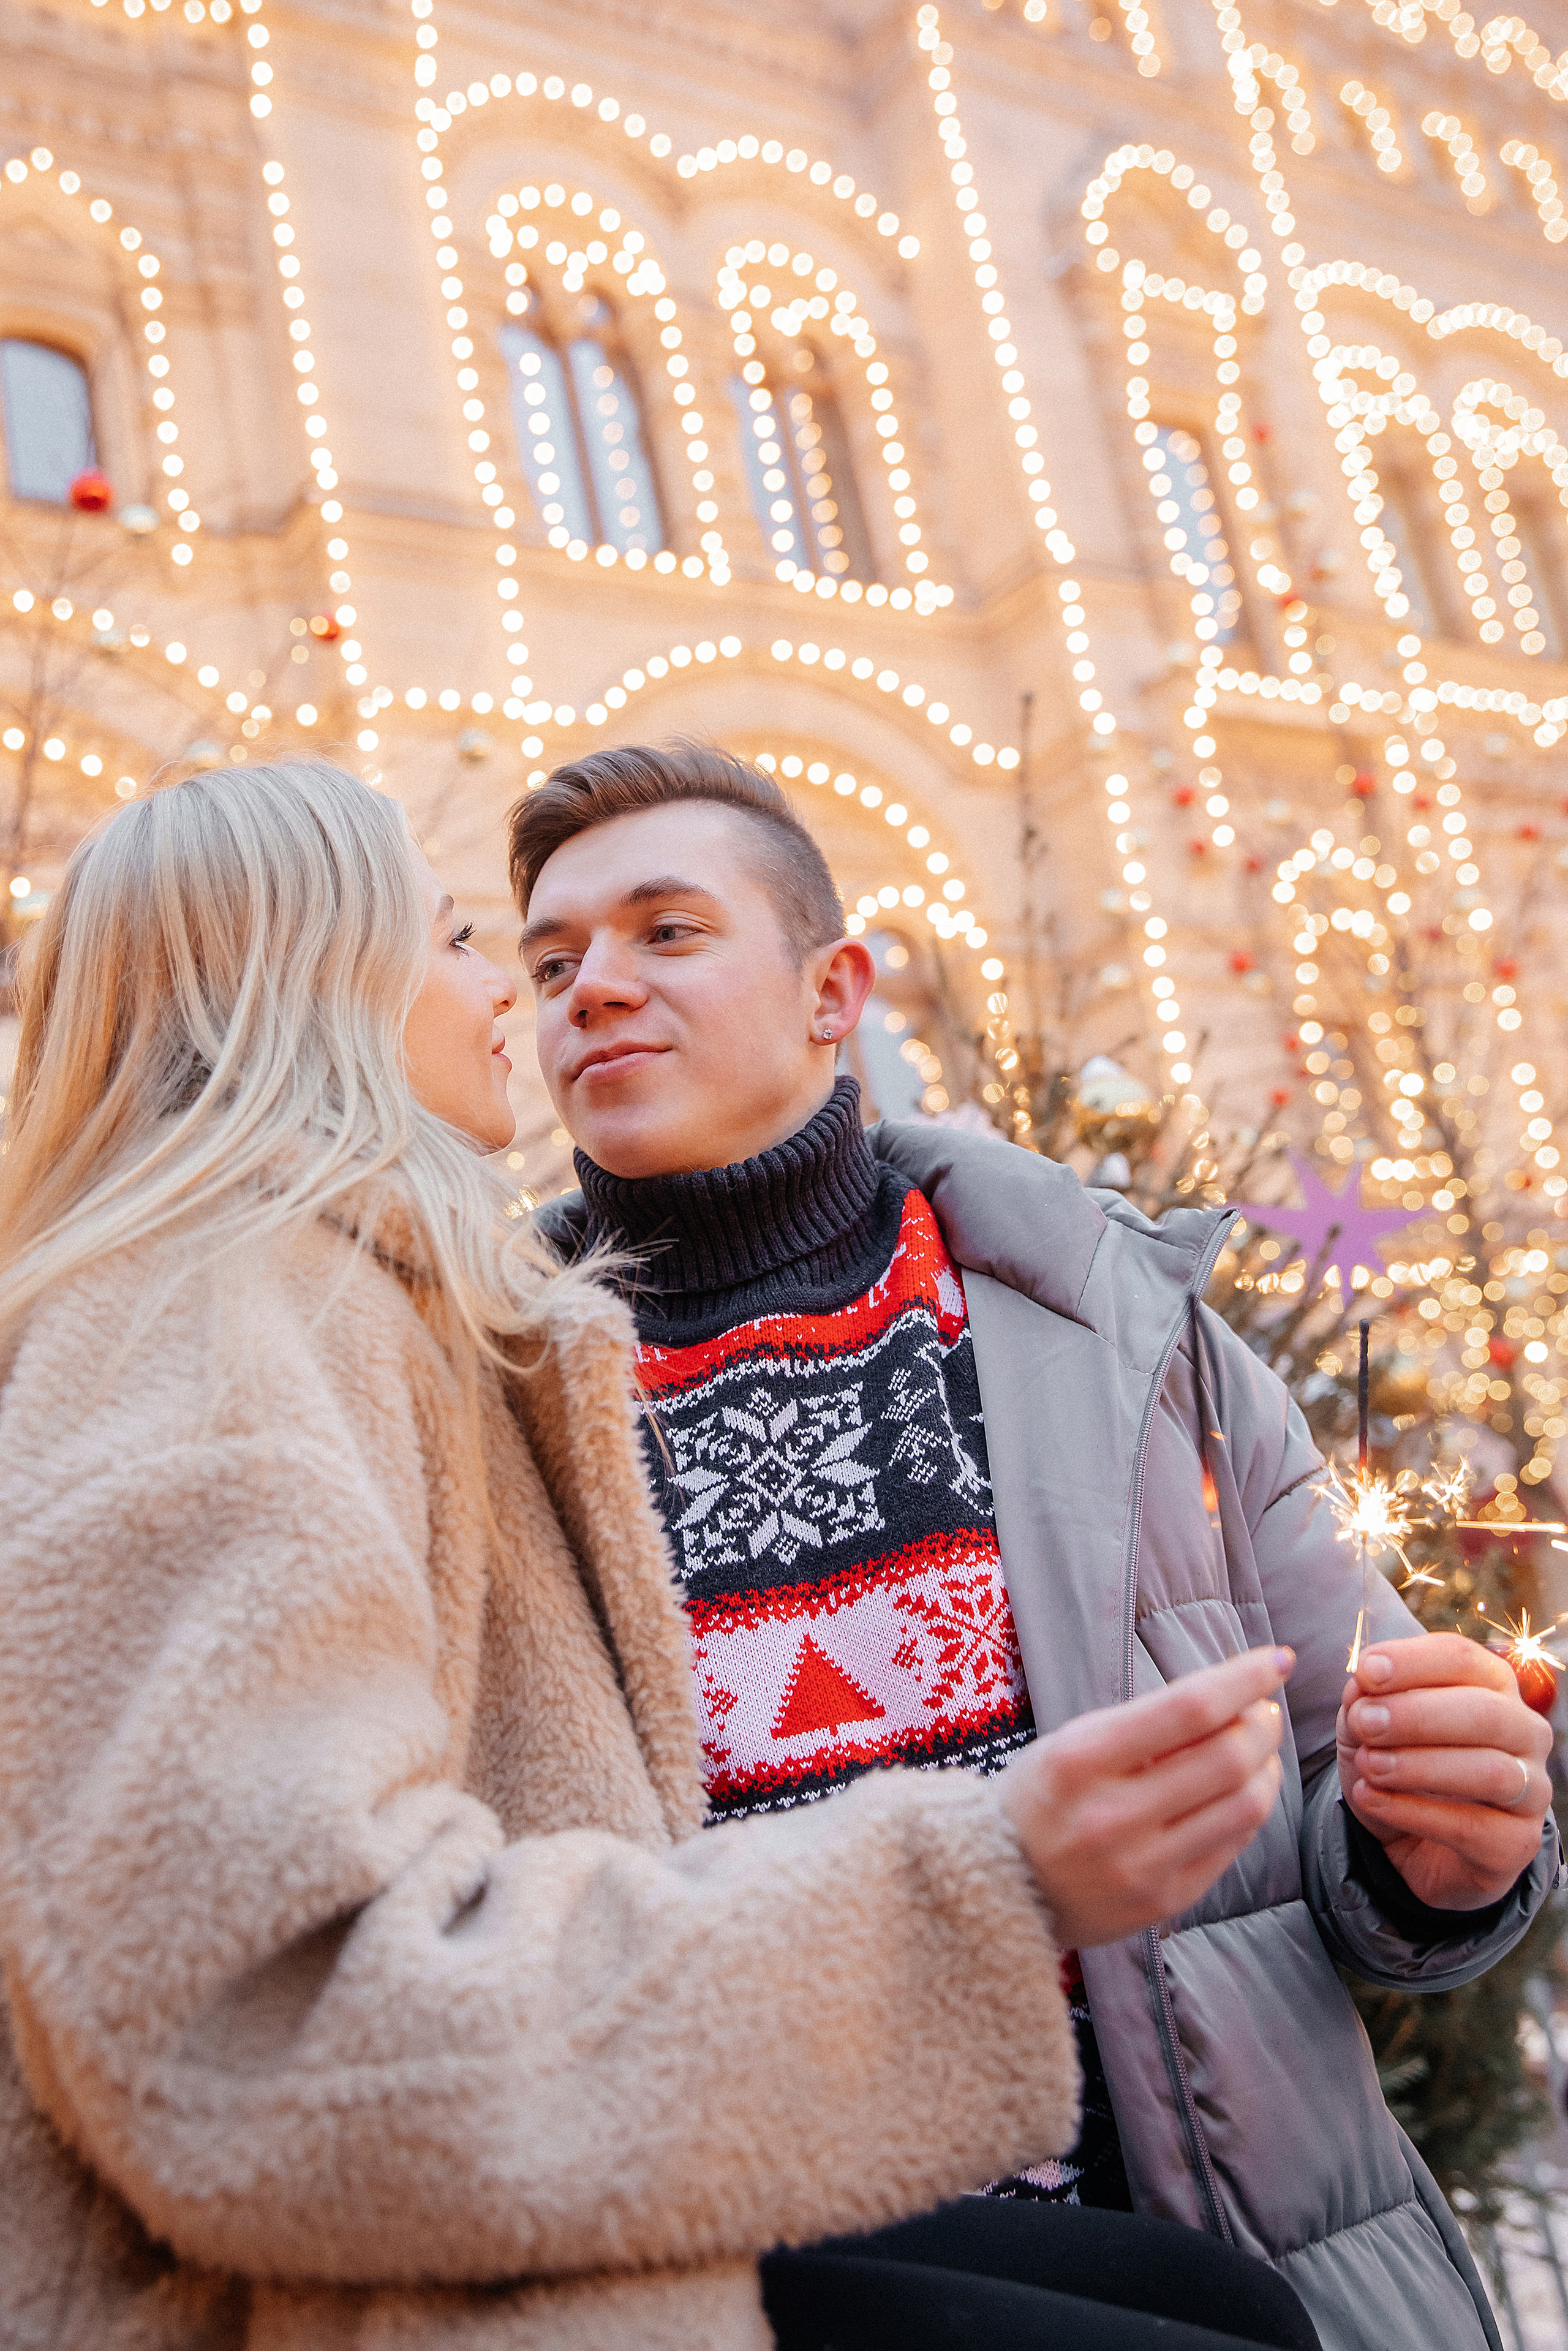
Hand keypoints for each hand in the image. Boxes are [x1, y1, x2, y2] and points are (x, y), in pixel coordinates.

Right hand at [999, 1647, 1290, 1949]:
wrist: (998, 1886)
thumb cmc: (1041, 1797)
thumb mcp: (1072, 1742)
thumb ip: (1147, 1723)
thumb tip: (1236, 1697)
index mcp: (1080, 1760)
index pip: (1187, 1708)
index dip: (1244, 1678)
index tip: (1276, 1659)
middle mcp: (1111, 1817)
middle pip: (1228, 1758)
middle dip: (1262, 1724)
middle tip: (1264, 1708)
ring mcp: (1141, 1867)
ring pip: (1245, 1807)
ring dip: (1266, 1768)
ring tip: (1257, 1751)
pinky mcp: (1163, 1902)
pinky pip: (1233, 1847)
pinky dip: (1248, 1809)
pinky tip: (1238, 1792)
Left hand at [1338, 1632, 1553, 1911]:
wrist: (1408, 1841)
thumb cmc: (1397, 1763)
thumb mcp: (1368, 1727)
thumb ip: (1365, 1701)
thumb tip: (1361, 1685)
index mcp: (1491, 1685)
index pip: (1462, 1658)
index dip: (1412, 1661)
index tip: (1365, 1672)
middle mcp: (1523, 1731)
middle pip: (1486, 1712)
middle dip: (1418, 1715)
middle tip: (1365, 1723)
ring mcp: (1530, 1789)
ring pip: (1491, 1771)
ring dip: (1420, 1766)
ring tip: (1369, 1765)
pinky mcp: (1517, 1843)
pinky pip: (1473, 1827)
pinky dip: (1415, 1812)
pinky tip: (1372, 1799)